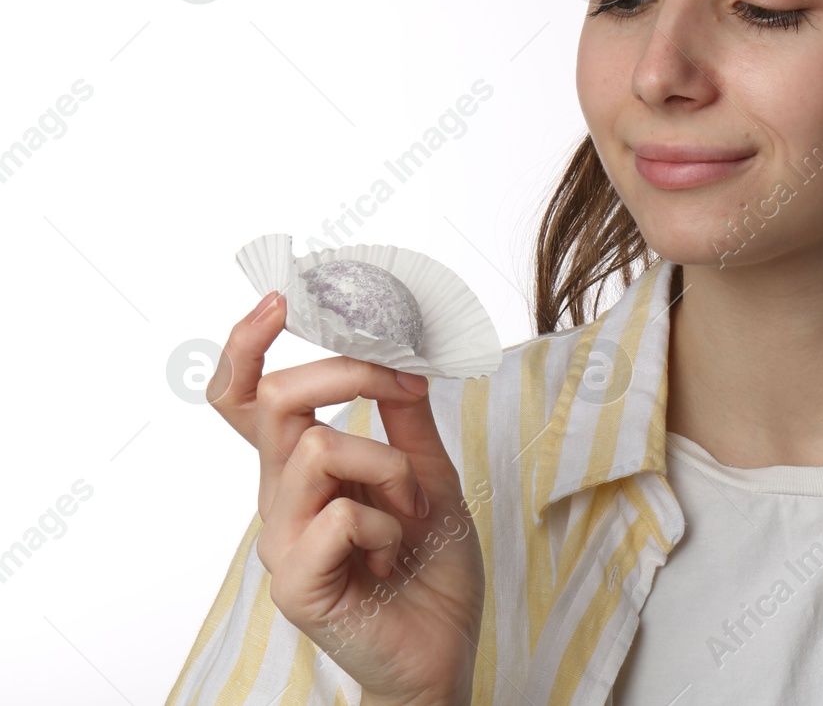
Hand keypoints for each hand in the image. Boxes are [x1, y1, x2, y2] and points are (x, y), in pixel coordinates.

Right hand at [208, 291, 483, 704]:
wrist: (443, 652)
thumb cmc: (430, 571)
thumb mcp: (431, 476)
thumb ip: (406, 420)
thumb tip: (399, 359)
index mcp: (302, 470)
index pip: (249, 398)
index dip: (249, 346)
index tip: (281, 300)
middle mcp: (280, 500)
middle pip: (277, 403)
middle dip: (346, 375)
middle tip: (398, 384)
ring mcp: (282, 543)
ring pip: (319, 449)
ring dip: (388, 469)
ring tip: (408, 512)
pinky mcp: (296, 585)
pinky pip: (341, 515)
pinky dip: (389, 525)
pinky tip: (395, 556)